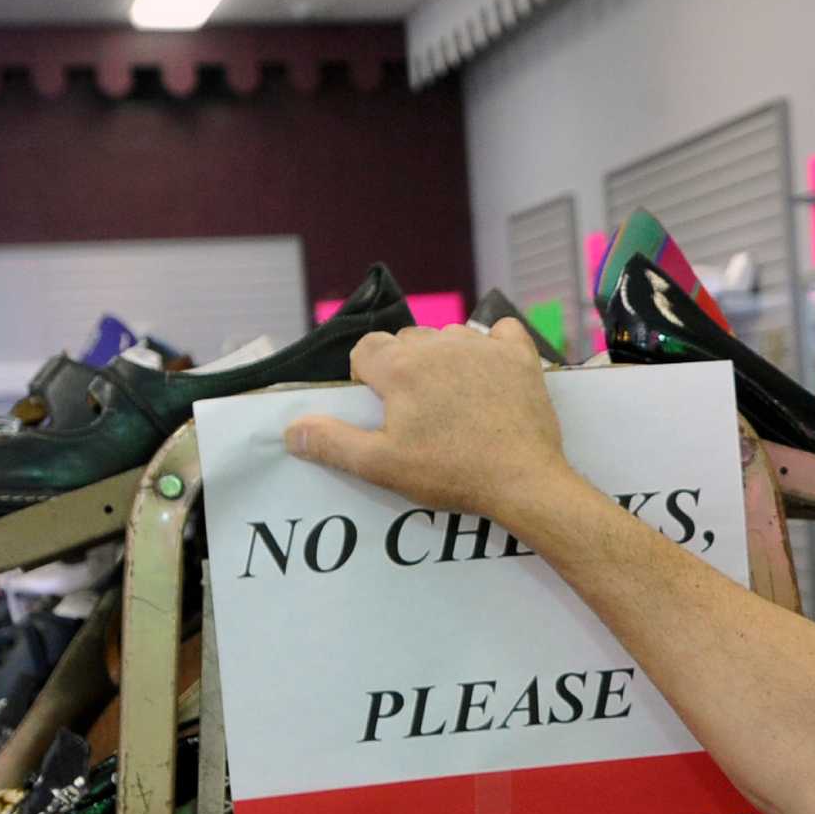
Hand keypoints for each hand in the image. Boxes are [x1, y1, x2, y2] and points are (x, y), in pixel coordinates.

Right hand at [281, 319, 573, 522]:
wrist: (523, 480)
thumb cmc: (451, 473)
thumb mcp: (382, 465)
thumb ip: (332, 442)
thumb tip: (291, 429)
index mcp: (400, 365)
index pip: (365, 350)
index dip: (367, 378)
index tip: (383, 409)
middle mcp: (438, 343)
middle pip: (406, 341)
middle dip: (404, 368)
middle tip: (419, 413)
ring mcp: (483, 345)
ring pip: (448, 338)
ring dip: (444, 360)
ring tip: (454, 401)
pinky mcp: (519, 355)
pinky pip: (501, 333)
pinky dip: (493, 347)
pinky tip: (491, 372)